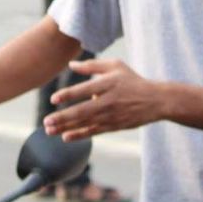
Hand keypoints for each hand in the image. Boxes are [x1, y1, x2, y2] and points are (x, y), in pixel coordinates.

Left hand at [42, 59, 162, 140]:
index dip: (68, 95)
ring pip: (85, 123)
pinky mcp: (114, 126)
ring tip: (49, 130)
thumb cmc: (132, 80)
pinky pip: (93, 132)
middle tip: (46, 121)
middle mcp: (108, 100)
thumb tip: (70, 64)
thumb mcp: (115, 66)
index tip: (54, 99)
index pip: (84, 90)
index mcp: (108, 83)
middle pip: (82, 111)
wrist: (155, 100)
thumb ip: (92, 65)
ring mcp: (111, 115)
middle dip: (62, 117)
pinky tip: (66, 137)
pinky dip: (79, 135)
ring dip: (66, 128)